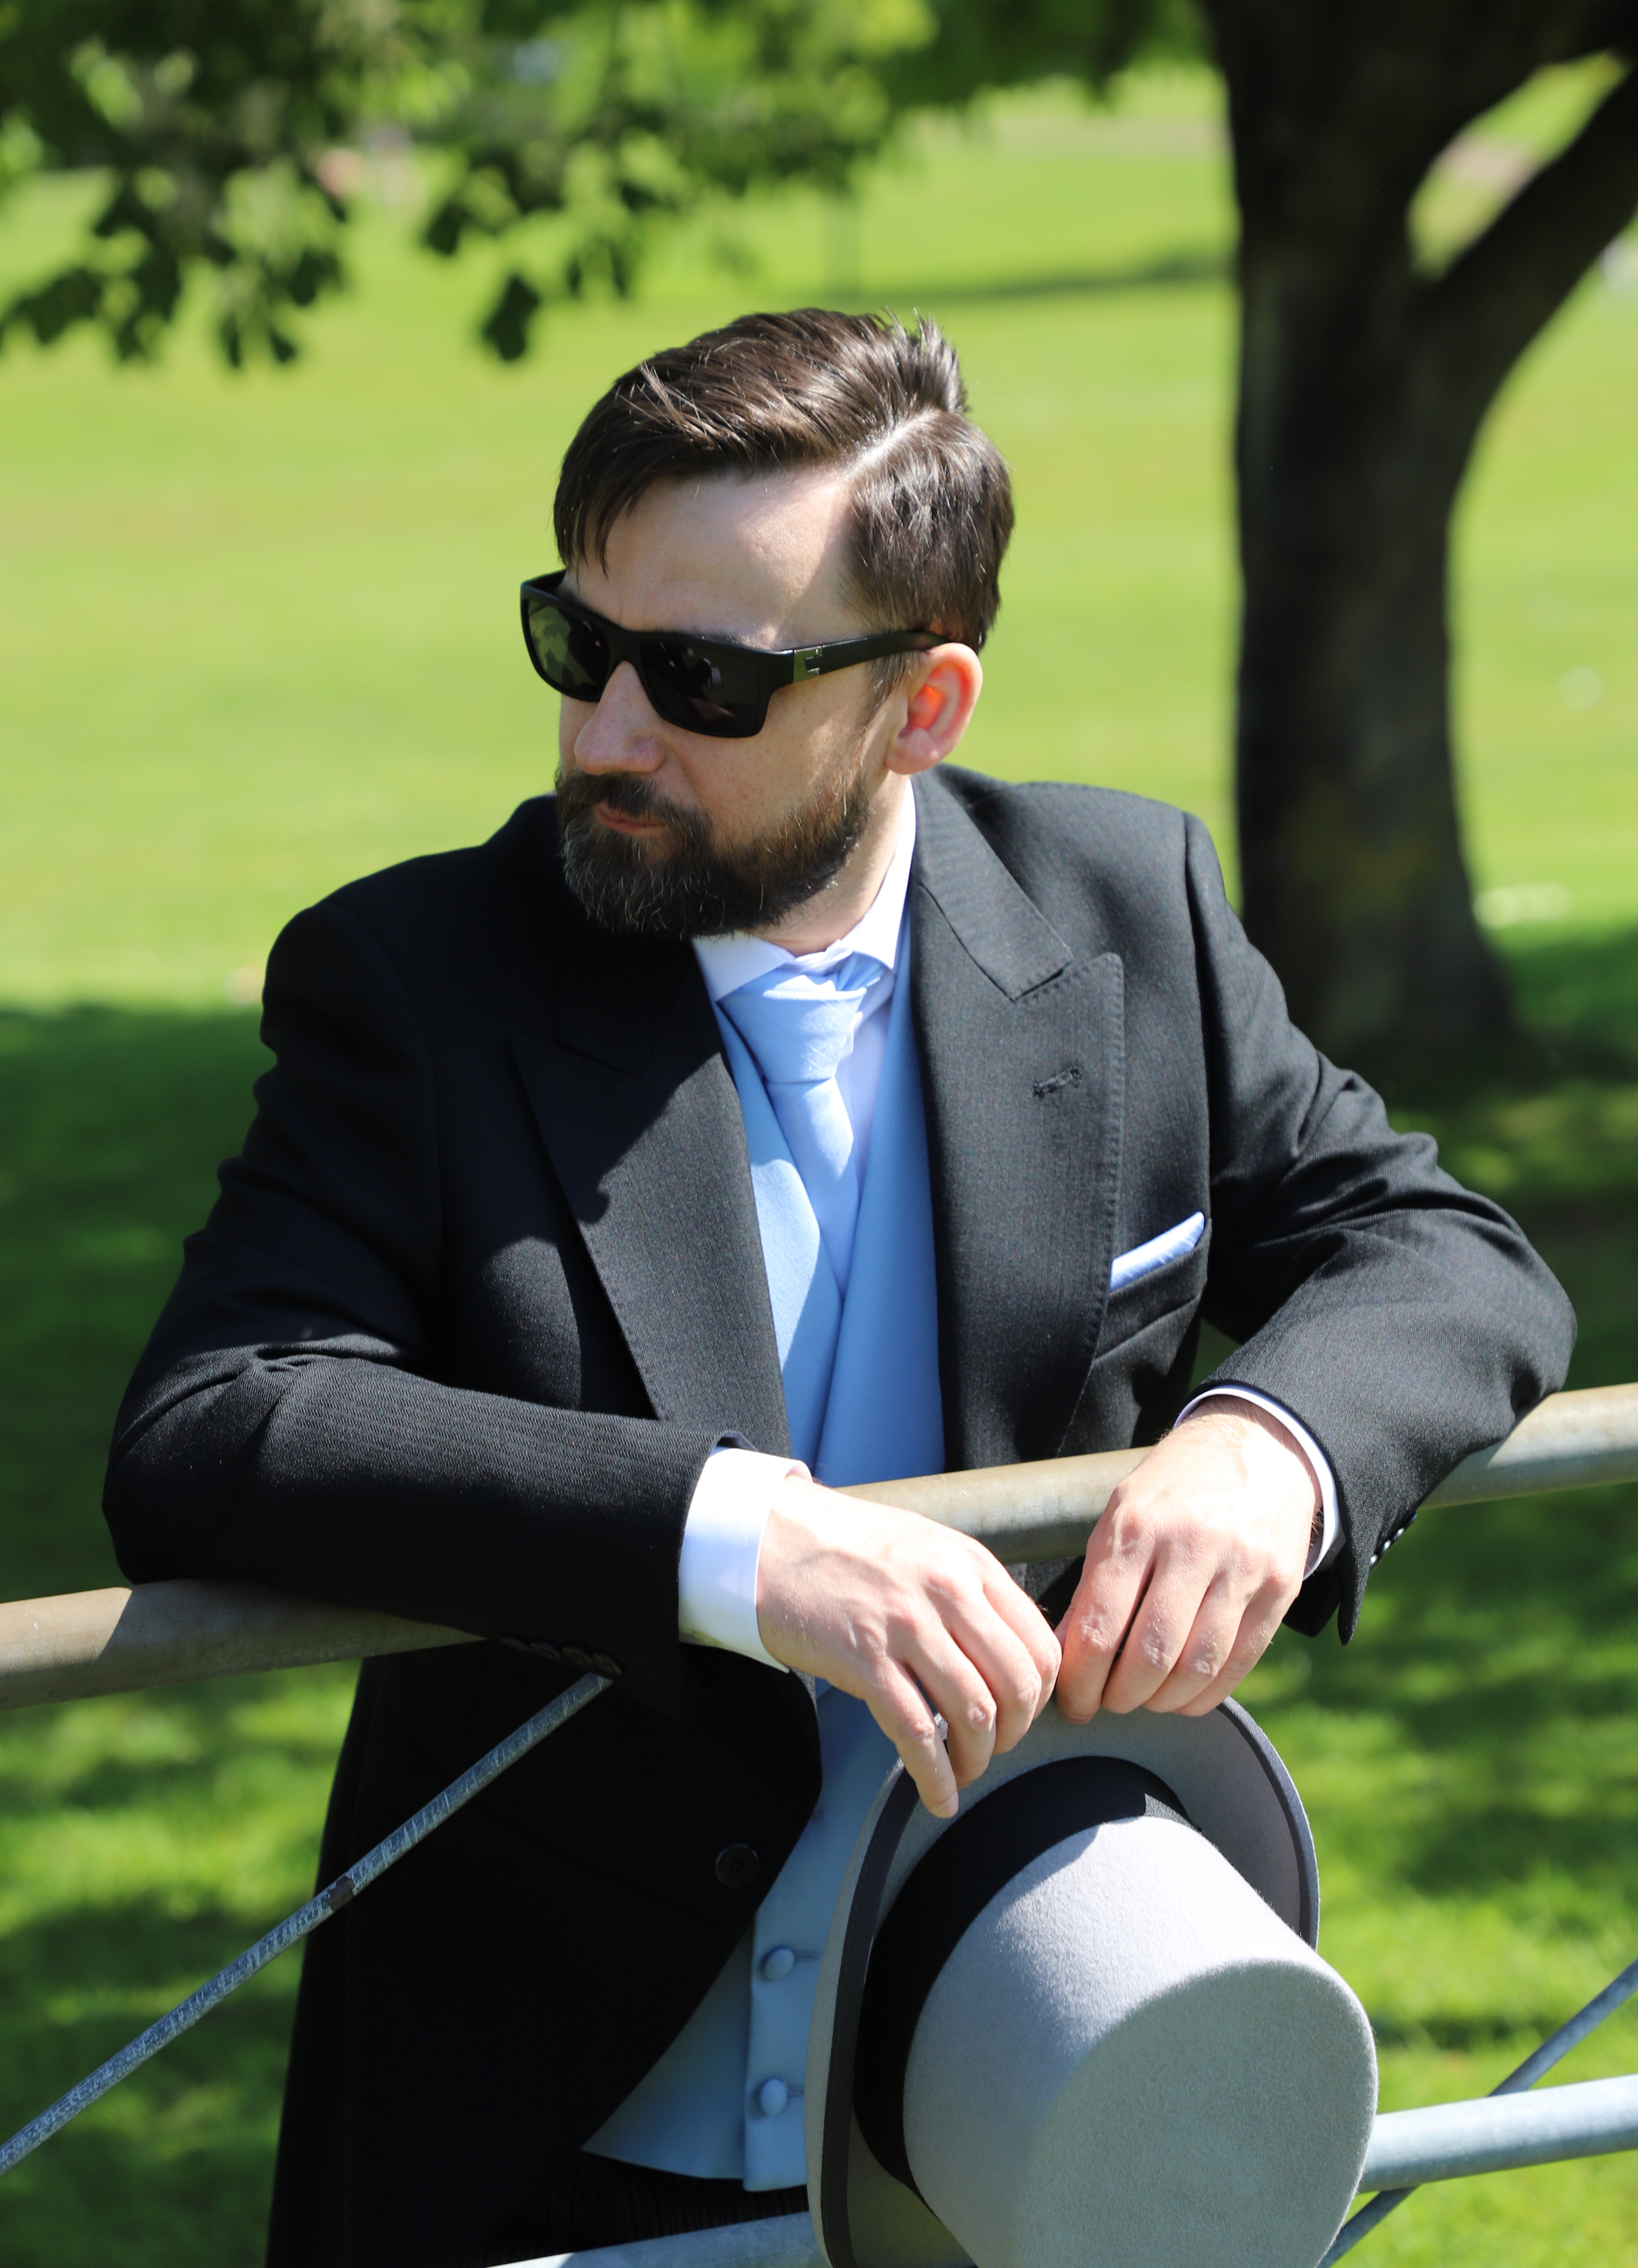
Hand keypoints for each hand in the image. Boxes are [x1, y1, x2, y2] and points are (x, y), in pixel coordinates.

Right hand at [755, 1477, 1060, 1816]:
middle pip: (1017, 1686)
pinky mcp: (863, 1658)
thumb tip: (1009, 1650)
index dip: (1041, 1698)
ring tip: (964, 1772)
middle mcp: (948, 1592)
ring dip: (977, 1759)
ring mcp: (906, 1625)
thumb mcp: (929, 1547)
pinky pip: (917, 1733)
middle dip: (1015, 1734)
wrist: (772, 1538)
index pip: (1041, 1646)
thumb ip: (972, 1590)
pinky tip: (938, 1795)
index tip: (1023, 1716)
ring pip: (974, 1714)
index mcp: (971, 1565)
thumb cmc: (848, 1545)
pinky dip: (936, 1776)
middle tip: (995, 1749)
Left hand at [1055, 1399, 1318, 1721]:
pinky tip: (1184, 1696)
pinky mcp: (1281, 1587)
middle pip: (1150, 1656)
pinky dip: (1206, 1694)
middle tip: (1108, 1703)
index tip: (1073, 1702)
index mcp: (1137, 1526)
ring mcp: (1241, 1567)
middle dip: (1121, 1697)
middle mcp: (1190, 1545)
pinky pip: (1239, 1662)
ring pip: (1197, 1667)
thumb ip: (1093, 1583)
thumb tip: (1063, 1654)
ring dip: (1162, 1701)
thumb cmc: (1173, 1491)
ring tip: (1145, 1699)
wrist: (1258, 1448)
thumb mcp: (1120, 1514)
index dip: (1081, 1681)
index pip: (1100, 1627)